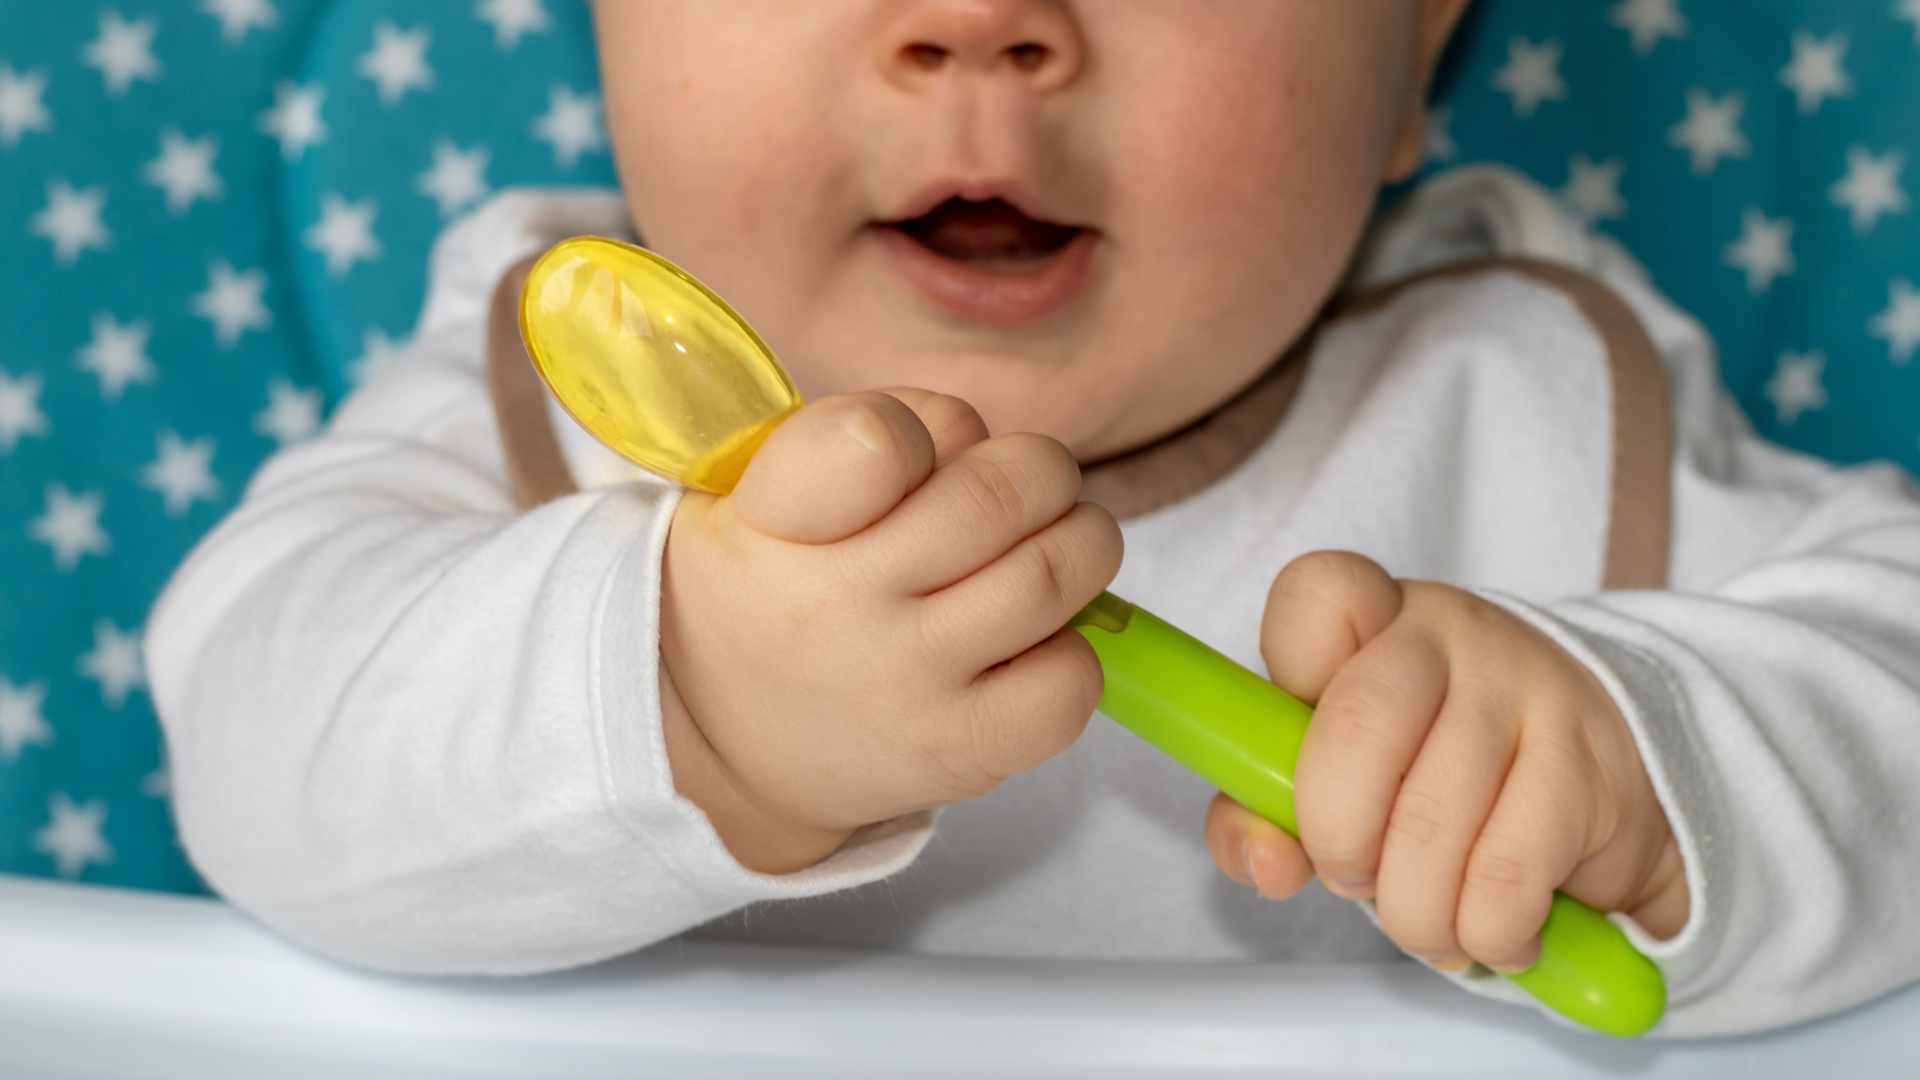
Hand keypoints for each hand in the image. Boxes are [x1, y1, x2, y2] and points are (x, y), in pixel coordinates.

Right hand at [660, 390, 1121, 873]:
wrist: (732, 755)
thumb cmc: (766, 594)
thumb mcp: (745, 497)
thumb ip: (850, 435)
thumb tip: (979, 442)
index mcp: (770, 522)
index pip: (872, 439)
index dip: (921, 426)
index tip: (913, 453)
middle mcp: (837, 604)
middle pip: (1000, 492)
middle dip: (1035, 470)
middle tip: (1024, 484)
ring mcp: (906, 682)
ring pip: (1054, 573)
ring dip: (1078, 541)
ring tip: (1047, 546)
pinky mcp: (963, 750)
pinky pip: (1071, 679)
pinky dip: (1074, 647)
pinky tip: (1032, 643)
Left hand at [1205, 551, 1688, 970]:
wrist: (1601, 776)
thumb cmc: (1437, 770)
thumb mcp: (1339, 772)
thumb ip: (1265, 811)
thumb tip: (1267, 861)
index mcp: (1372, 618)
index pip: (1318, 594)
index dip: (1290, 665)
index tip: (1282, 748)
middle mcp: (1449, 635)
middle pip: (1360, 729)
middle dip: (1338, 841)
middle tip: (1353, 877)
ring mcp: (1526, 689)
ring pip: (1431, 823)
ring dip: (1413, 912)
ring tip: (1424, 924)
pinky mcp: (1586, 765)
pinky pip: (1505, 875)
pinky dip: (1483, 931)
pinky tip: (1489, 928)